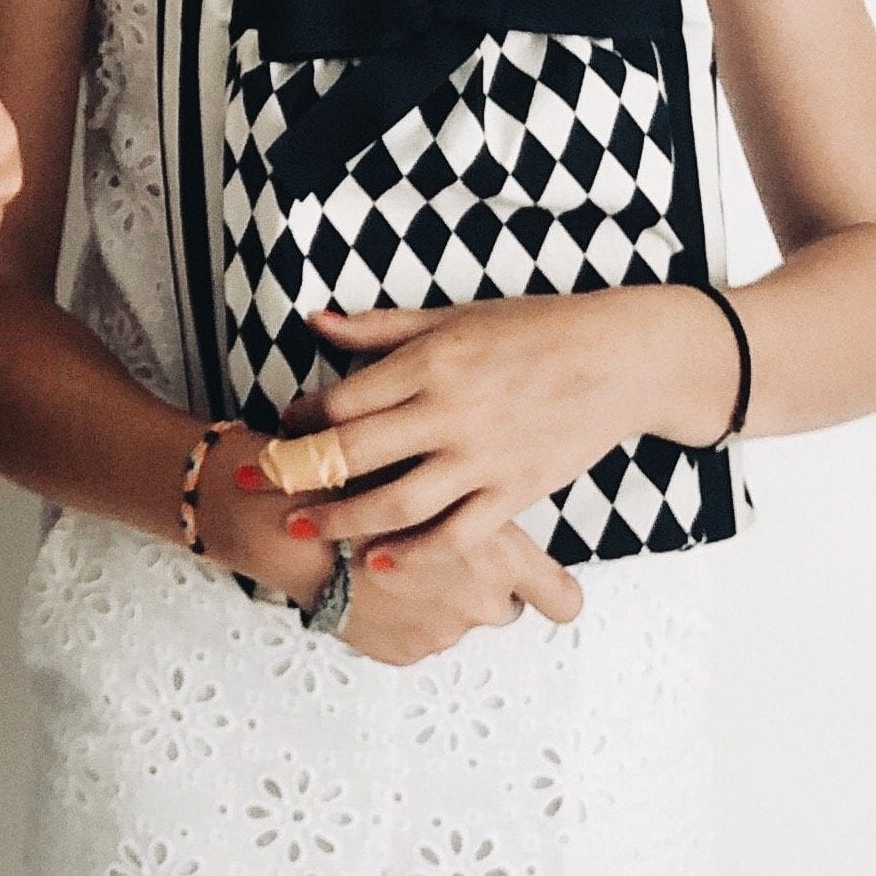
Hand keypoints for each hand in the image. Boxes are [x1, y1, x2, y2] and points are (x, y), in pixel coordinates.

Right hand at [194, 428, 581, 656]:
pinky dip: (399, 613)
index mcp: (499, 551)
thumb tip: (514, 445)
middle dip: (481, 581)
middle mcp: (480, 601)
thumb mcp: (426, 445)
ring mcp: (440, 632)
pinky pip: (416, 637)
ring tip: (401, 558)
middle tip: (448, 546)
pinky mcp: (401, 650)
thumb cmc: (356, 470)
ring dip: (436, 594)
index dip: (553, 590)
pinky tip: (374, 579)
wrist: (277, 518)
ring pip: (457, 620)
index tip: (538, 575)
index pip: (560, 599)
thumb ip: (471, 447)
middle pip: (506, 609)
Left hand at [286, 287, 734, 554]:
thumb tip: (314, 321)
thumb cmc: (532, 329)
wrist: (616, 360)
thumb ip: (379, 328)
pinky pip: (454, 533)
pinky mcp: (515, 492)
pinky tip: (377, 558)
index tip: (281, 424)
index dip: (303, 417)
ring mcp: (482, 459)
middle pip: (355, 453)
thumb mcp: (451, 317)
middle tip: (258, 483)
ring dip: (340, 519)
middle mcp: (449, 412)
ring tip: (300, 528)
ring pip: (396, 502)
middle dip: (298, 471)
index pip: (344, 398)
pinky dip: (413, 551)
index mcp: (430, 362)